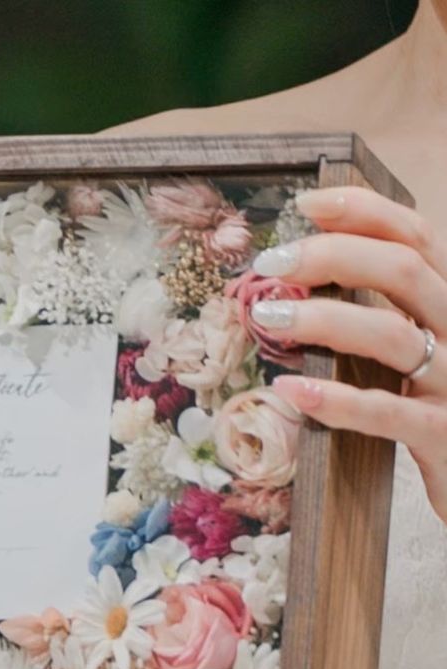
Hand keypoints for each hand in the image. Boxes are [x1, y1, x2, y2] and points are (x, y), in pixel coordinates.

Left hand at [256, 186, 446, 521]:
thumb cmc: (438, 414)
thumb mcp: (418, 356)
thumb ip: (381, 318)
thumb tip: (303, 282)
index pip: (418, 238)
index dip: (365, 211)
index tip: (305, 205)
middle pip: (405, 272)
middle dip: (334, 256)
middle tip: (271, 263)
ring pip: (394, 336)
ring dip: (325, 321)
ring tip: (267, 318)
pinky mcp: (444, 436)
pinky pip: (389, 414)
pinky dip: (337, 400)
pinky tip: (290, 389)